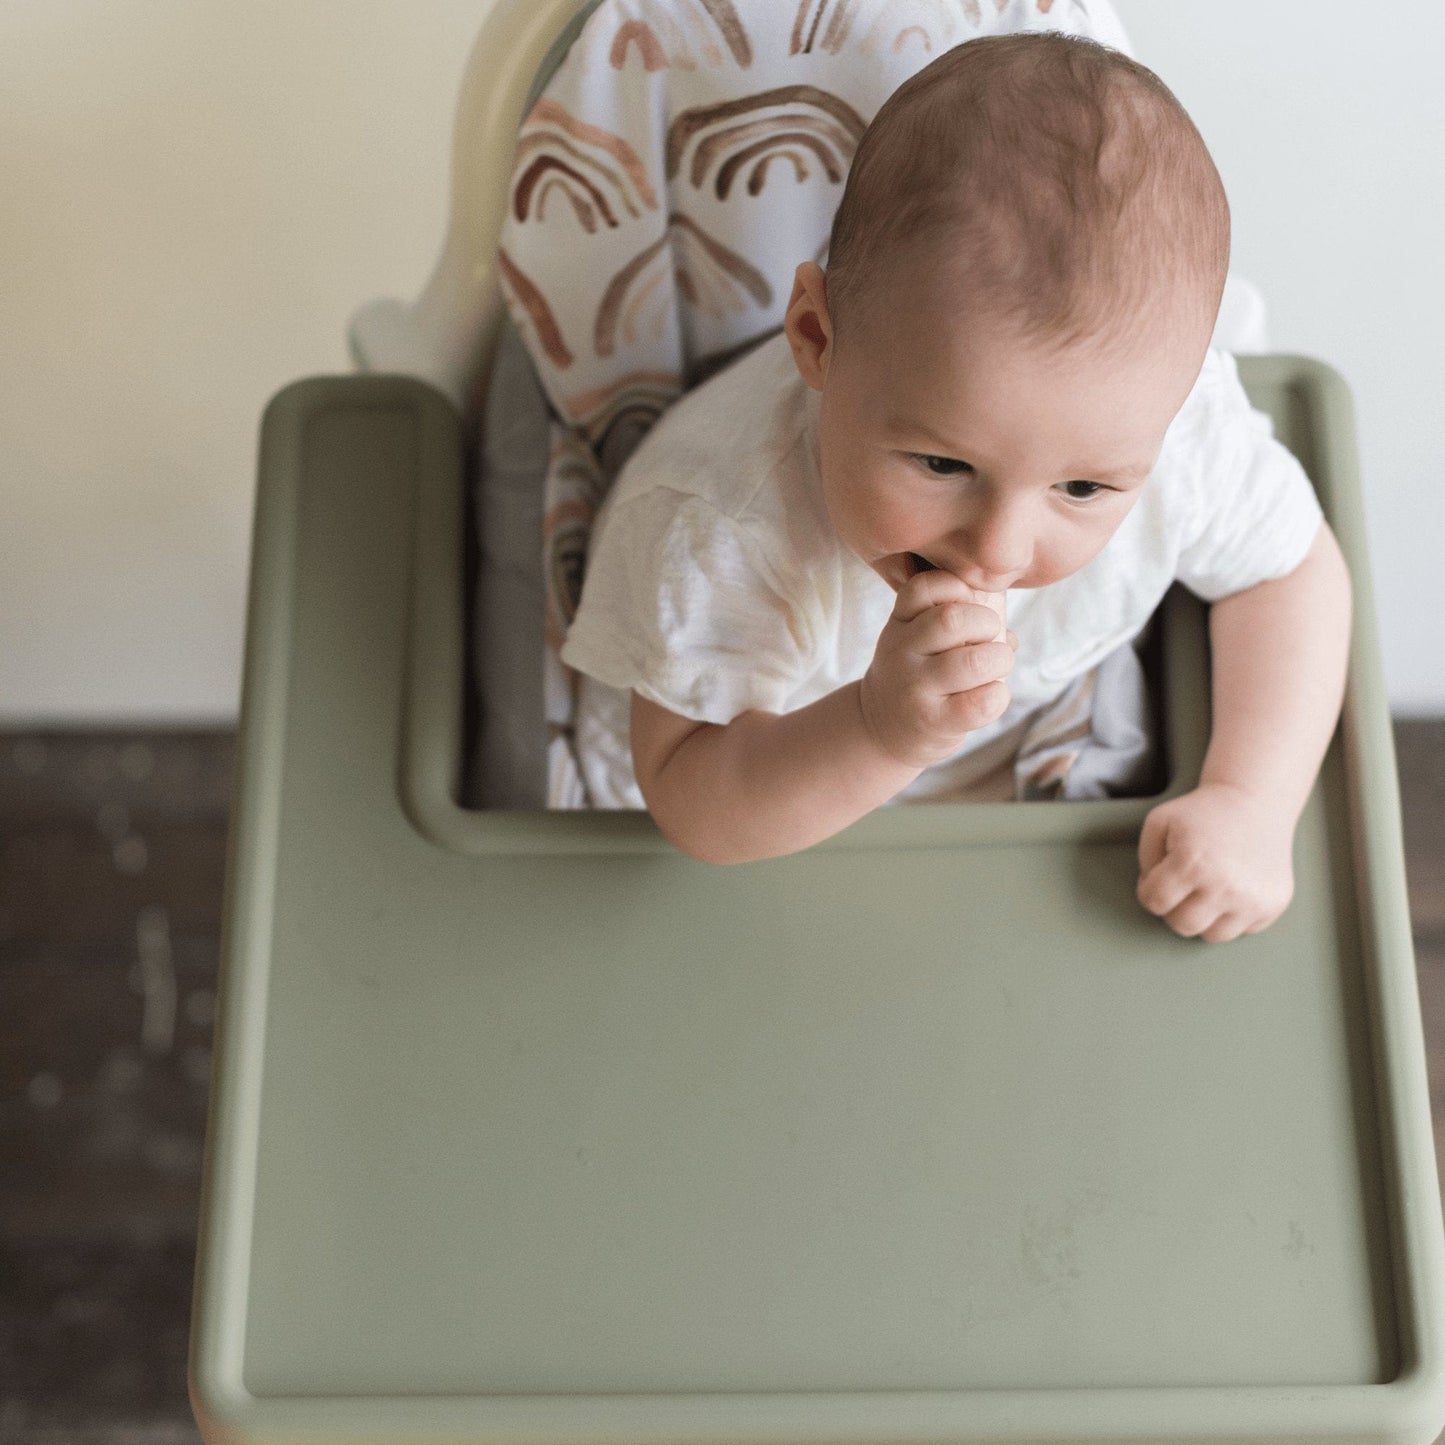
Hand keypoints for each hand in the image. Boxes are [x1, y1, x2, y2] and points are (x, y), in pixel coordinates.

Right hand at [858, 569, 1015, 769]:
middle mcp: (901, 651)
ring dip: (999, 659)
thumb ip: (955, 620)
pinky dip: (998, 695)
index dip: (958, 587)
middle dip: (987, 623)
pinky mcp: (933, 721)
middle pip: (952, 620)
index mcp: (900, 622)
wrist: (884, 727)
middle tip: (990, 637)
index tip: (969, 603)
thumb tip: (1007, 633)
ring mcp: (915, 688)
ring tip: (996, 666)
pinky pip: (980, 703)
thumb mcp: (916, 638)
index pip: (924, 587)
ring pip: (972, 661)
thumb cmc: (917, 674)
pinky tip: (992, 694)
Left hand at [1136, 781, 1295, 942]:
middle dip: (1174, 908)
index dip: (1149, 890)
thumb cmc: (1203, 812)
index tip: (1159, 877)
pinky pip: (1242, 929)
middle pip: (1182, 925)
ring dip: (1204, 917)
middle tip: (1182, 885)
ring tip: (1207, 889)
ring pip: (1213, 936)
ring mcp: (1252, 899)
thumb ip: (1145, 860)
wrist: (1254, 800)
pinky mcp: (1272, 905)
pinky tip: (1232, 888)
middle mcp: (1224, 886)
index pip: (1154, 903)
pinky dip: (1233, 915)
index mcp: (1192, 864)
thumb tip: (1153, 895)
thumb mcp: (1159, 822)